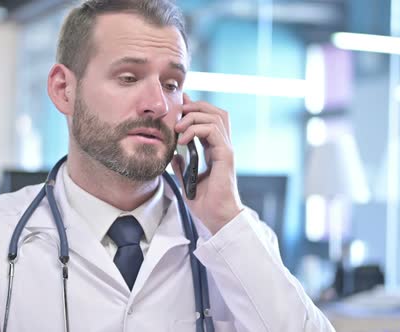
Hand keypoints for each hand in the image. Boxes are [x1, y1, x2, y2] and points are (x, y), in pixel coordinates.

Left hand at [172, 93, 242, 233]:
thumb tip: (174, 155)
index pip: (209, 120)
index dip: (195, 109)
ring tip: (178, 126)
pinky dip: (197, 129)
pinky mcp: (226, 156)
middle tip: (179, 110)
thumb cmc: (206, 204)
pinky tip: (183, 139)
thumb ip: (181, 166)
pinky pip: (214, 131)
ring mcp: (226, 150)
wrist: (217, 218)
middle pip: (217, 112)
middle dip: (197, 106)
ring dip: (194, 116)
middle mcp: (223, 147)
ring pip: (216, 117)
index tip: (179, 105)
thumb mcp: (187, 181)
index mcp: (215, 150)